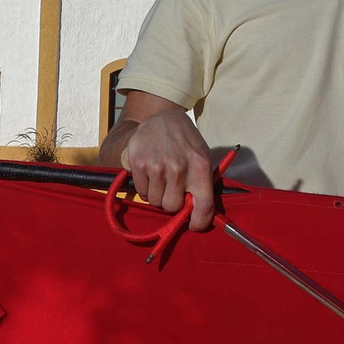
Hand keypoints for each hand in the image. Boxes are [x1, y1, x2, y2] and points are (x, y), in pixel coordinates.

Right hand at [119, 109, 215, 230]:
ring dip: (158, 195)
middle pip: (173, 207)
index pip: (204, 205)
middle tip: (173, 190)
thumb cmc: (186, 142)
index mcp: (200, 167)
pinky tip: (151, 172)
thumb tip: (200, 214)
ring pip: (155, 202)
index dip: (200, 222)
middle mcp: (179, 169)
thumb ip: (202, 184)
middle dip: (173, 203)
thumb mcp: (202, 157)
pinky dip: (146, 188)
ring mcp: (157, 167)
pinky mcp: (139, 164)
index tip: (195, 225)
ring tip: (162, 177)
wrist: (163, 118)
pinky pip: (141, 193)